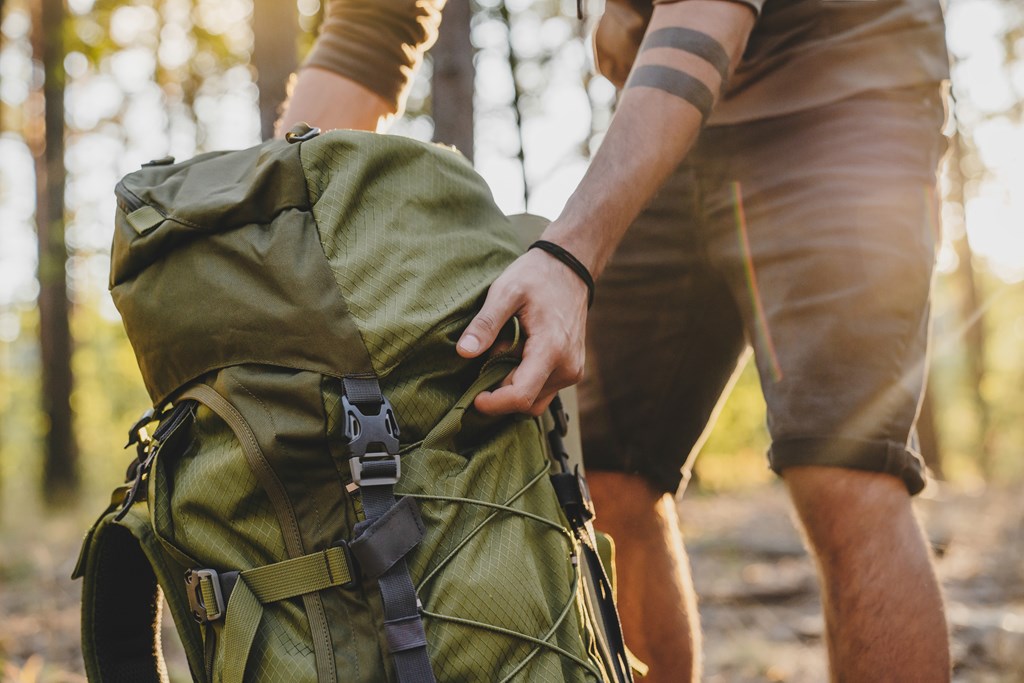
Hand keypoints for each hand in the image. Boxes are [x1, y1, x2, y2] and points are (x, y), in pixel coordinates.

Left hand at [457, 247, 589, 415]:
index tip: (474, 398)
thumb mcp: (505, 291)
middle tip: (488, 359)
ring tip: (504, 352)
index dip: (494, 404)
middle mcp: (568, 366)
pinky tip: (517, 354)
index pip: (521, 395)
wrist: (569, 269)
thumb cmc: (536, 277)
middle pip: (526, 401)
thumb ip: (486, 323)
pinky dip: (524, 381)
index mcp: (552, 349)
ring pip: (535, 399)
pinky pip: (543, 390)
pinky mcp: (572, 371)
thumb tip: (464, 352)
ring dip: (512, 386)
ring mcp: (573, 371)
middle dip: (501, 391)